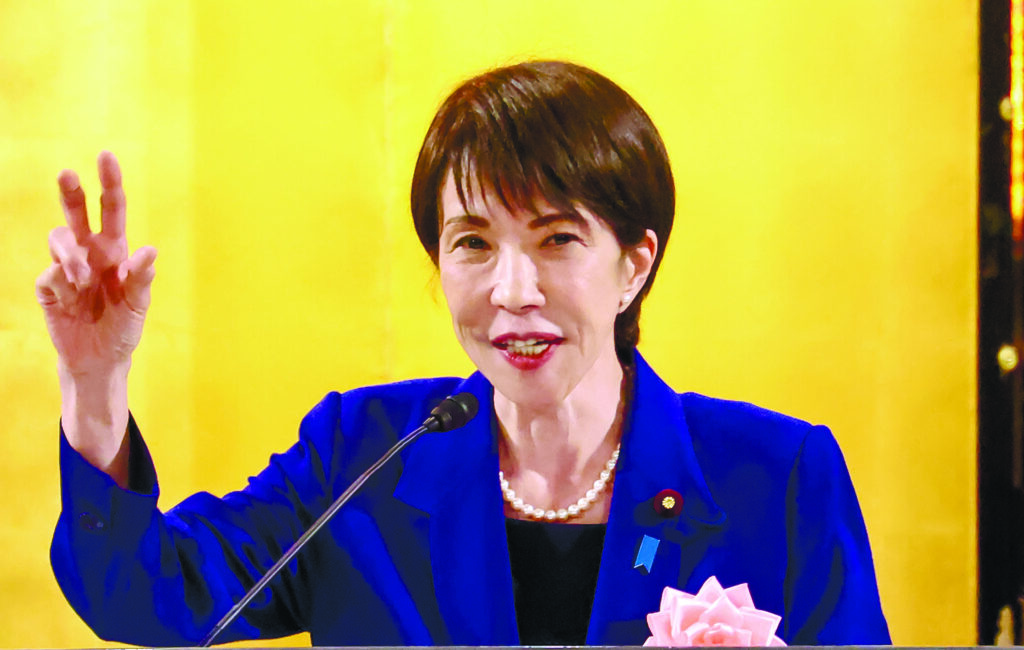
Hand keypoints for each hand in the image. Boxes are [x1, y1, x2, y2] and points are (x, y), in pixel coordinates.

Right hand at [35, 151, 156, 376]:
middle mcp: (89, 253)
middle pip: (76, 213)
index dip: (110, 183)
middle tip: (67, 174)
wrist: (100, 359)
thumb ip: (141, 279)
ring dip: (70, 255)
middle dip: (71, 192)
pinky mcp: (48, 288)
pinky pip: (49, 274)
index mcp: (115, 251)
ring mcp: (66, 269)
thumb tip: (150, 251)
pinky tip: (73, 299)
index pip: (112, 210)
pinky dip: (62, 283)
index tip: (106, 157)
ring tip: (83, 279)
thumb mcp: (138, 305)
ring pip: (58, 239)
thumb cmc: (123, 327)